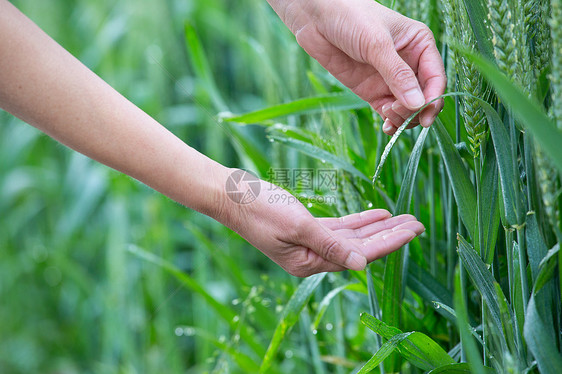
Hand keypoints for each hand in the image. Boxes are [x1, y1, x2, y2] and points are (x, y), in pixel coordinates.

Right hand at [219, 176, 423, 276]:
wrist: (231, 195)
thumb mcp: (297, 226)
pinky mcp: (307, 228)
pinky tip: (378, 214)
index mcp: (309, 263)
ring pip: (353, 237)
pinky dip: (359, 221)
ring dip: (378, 227)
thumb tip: (363, 264)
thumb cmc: (260, 209)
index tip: (413, 231)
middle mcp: (312, 258)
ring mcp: (310, 243)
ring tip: (406, 218)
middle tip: (419, 224)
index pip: (358, 255)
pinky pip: (340, 227)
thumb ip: (331, 245)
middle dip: (390, 235)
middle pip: (360, 248)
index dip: (388, 242)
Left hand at [268, 0, 445, 134]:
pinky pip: (387, 111)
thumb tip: (417, 104)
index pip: (435, 78)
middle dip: (415, 110)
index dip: (433, 99)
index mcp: (419, 45)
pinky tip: (386, 126)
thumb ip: (397, 74)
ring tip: (389, 117)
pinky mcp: (371, 90)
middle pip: (423, 96)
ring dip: (402, 118)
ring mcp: (389, 79)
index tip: (425, 116)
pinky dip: (390, 121)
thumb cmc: (351, 17)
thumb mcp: (376, 44)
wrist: (316, 17)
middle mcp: (408, 63)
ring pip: (406, 107)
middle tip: (397, 113)